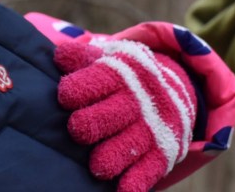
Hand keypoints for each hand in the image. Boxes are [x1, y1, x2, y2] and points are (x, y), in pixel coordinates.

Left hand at [55, 38, 195, 191]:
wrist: (175, 88)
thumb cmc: (123, 75)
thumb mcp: (107, 59)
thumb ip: (81, 58)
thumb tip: (59, 55)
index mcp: (120, 74)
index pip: (99, 80)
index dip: (80, 88)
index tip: (65, 97)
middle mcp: (137, 101)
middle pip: (113, 114)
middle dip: (92, 123)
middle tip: (77, 130)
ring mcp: (151, 128)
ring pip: (130, 145)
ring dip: (113, 157)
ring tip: (97, 167)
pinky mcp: (163, 151)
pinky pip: (151, 169)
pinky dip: (138, 181)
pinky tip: (124, 190)